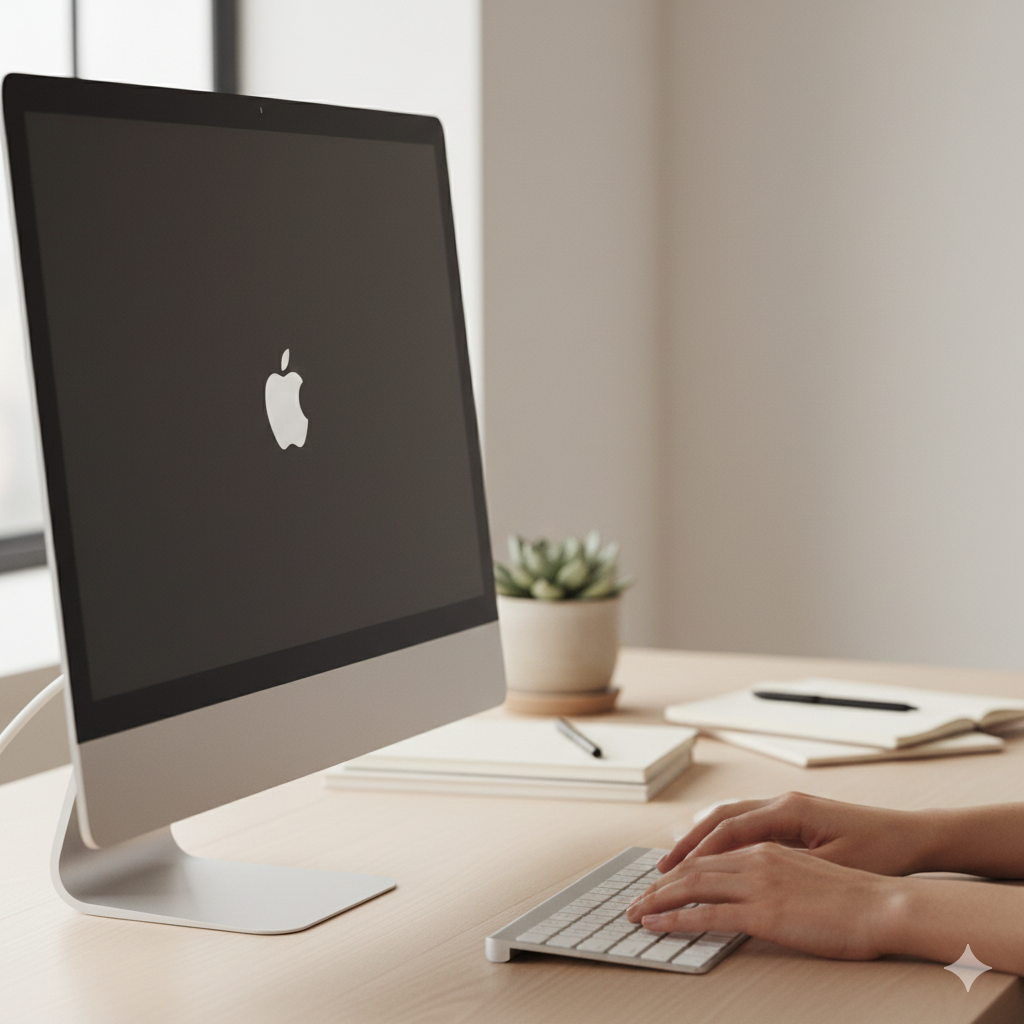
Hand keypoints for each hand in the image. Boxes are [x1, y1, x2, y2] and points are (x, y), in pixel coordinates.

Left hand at [626, 843, 902, 960]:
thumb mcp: (807, 876)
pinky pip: (707, 915)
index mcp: (767, 848)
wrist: (884, 906)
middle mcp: (757, 859)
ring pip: (692, 887)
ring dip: (659, 900)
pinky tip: (659, 926)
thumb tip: (752, 894)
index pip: (711, 857)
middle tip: (636, 900)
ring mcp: (759, 884)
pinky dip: (676, 919)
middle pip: (693, 868)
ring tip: (637, 912)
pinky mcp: (764, 912)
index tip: (659, 884)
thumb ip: (775, 877)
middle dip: (659, 885)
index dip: (680, 870)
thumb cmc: (855, 898)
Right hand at [658, 792, 929, 877]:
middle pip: (721, 818)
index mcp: (789, 810)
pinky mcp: (796, 819)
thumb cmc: (880, 851)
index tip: (675, 872)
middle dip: (689, 843)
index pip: (729, 829)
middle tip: (663, 868)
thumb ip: (785, 872)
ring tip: (679, 862)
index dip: (698, 851)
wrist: (913, 837)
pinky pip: (748, 826)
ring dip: (704, 839)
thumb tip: (743, 881)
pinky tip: (716, 857)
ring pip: (732, 818)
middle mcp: (783, 803)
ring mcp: (789, 809)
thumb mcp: (831, 867)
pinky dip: (724, 840)